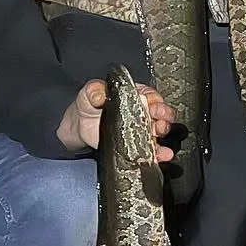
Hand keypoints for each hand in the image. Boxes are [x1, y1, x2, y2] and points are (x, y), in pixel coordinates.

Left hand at [60, 79, 176, 160]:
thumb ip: (95, 90)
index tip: (153, 105)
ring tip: (159, 135)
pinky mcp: (139, 146)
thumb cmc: (90, 104)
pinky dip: (159, 153)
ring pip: (159, 131)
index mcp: (136, 95)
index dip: (155, 101)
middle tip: (160, 120)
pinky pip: (152, 150)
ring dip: (162, 134)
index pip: (151, 96)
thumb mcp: (91, 92)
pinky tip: (162, 154)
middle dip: (164, 117)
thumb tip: (99, 95)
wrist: (81, 126)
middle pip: (161, 113)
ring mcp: (142, 130)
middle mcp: (144, 112)